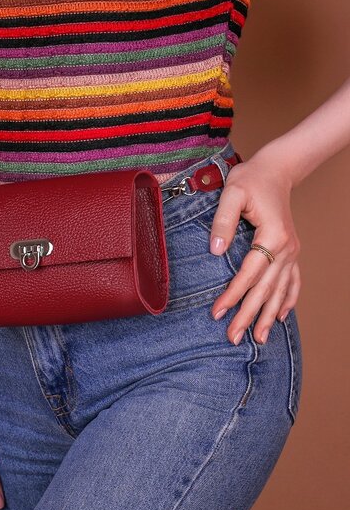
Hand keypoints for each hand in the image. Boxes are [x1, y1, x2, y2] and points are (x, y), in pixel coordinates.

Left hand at [208, 146, 301, 345]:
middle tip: (233, 337)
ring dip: (268, 316)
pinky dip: (287, 301)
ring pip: (280, 290)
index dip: (233, 295)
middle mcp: (286, 248)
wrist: (275, 170)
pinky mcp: (290, 251)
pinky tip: (280, 317)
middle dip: (248, 315)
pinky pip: (292, 281)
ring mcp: (292, 251)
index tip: (217, 313)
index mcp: (272, 236)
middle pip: (265, 289)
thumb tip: (215, 252)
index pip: (249, 274)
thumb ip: (222, 221)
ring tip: (258, 339)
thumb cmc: (250, 179)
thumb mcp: (232, 193)